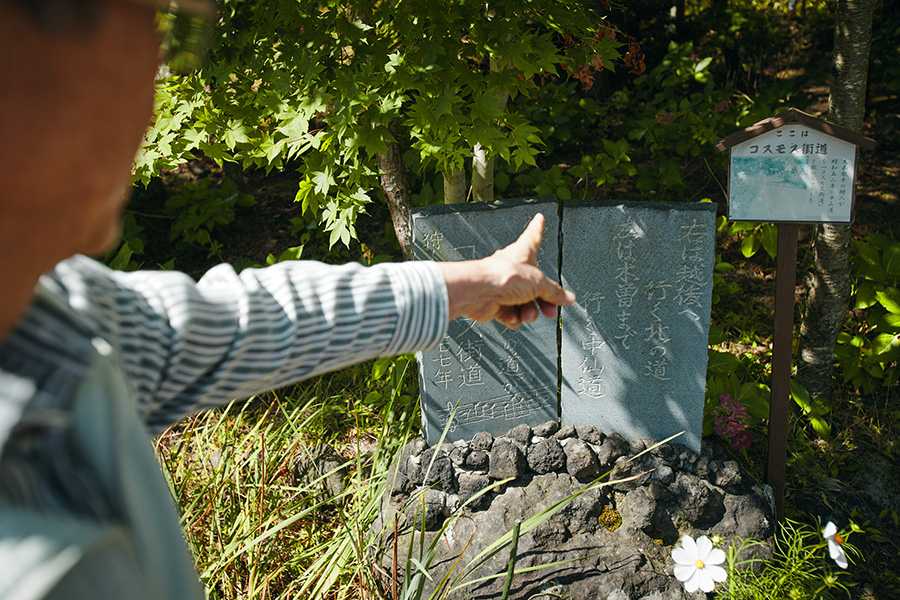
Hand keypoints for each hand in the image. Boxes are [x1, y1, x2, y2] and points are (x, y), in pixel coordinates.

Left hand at [437, 213, 574, 328]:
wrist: (478, 292)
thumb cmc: (502, 276)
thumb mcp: (538, 282)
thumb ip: (553, 292)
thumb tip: (567, 298)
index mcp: (523, 254)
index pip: (533, 237)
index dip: (537, 228)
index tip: (539, 218)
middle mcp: (513, 269)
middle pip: (535, 285)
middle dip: (544, 300)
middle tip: (550, 310)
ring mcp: (504, 287)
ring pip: (524, 303)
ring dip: (529, 312)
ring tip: (528, 314)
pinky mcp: (495, 303)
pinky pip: (511, 314)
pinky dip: (514, 318)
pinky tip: (513, 317)